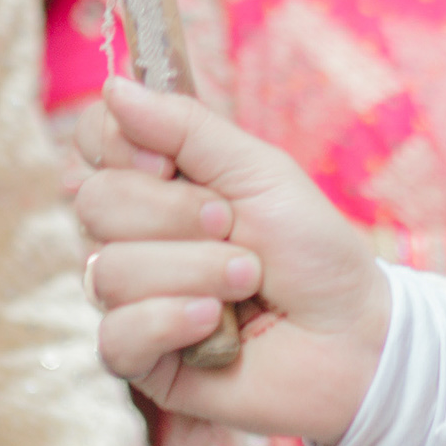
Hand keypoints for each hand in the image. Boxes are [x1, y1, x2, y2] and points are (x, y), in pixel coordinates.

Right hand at [73, 81, 386, 440]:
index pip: (92, 142)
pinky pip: (115, 336)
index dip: (121, 146)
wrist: (353, 334)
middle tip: (232, 228)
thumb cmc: (311, 249)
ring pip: (109, 272)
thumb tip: (114, 86)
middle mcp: (131, 237)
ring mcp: (130, 298)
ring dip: (197, 272)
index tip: (171, 164)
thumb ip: (185, 127)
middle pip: (94, 204)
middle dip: (176, 216)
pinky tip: (216, 324)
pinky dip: (172, 322)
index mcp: (155, 182)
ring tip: (248, 283)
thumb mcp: (258, 171)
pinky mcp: (138, 358)